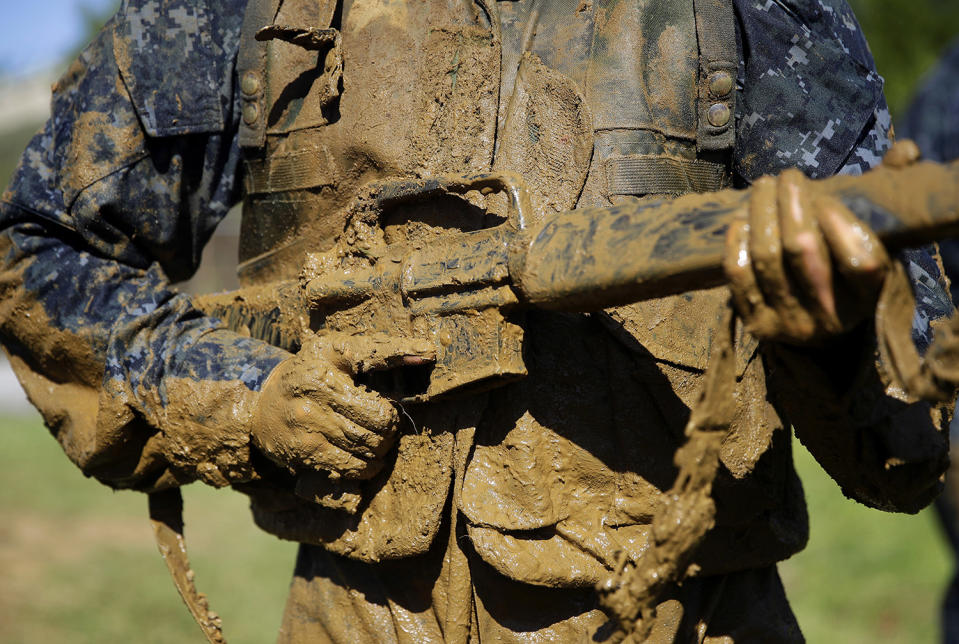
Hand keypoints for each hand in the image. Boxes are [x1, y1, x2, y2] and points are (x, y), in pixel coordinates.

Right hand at [251, 332, 433, 480]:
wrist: (260, 402)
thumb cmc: (311, 369)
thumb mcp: (341, 350)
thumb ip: (386, 351)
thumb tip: (429, 351)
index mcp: (324, 378)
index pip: (379, 411)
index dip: (392, 415)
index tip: (390, 410)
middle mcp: (311, 409)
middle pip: (374, 435)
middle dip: (388, 433)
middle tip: (384, 425)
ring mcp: (306, 436)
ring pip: (364, 456)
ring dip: (379, 451)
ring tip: (375, 439)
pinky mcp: (303, 457)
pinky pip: (347, 471)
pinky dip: (364, 468)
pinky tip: (362, 456)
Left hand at [722, 141, 920, 343]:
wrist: (815, 328)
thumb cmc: (847, 274)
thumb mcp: (876, 246)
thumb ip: (888, 200)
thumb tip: (904, 151)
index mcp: (868, 299)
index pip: (860, 262)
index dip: (840, 224)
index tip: (825, 197)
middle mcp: (829, 317)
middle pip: (802, 250)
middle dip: (791, 203)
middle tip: (787, 176)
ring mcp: (788, 322)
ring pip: (767, 257)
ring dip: (760, 212)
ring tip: (763, 186)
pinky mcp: (756, 323)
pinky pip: (739, 275)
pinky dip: (738, 241)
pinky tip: (742, 219)